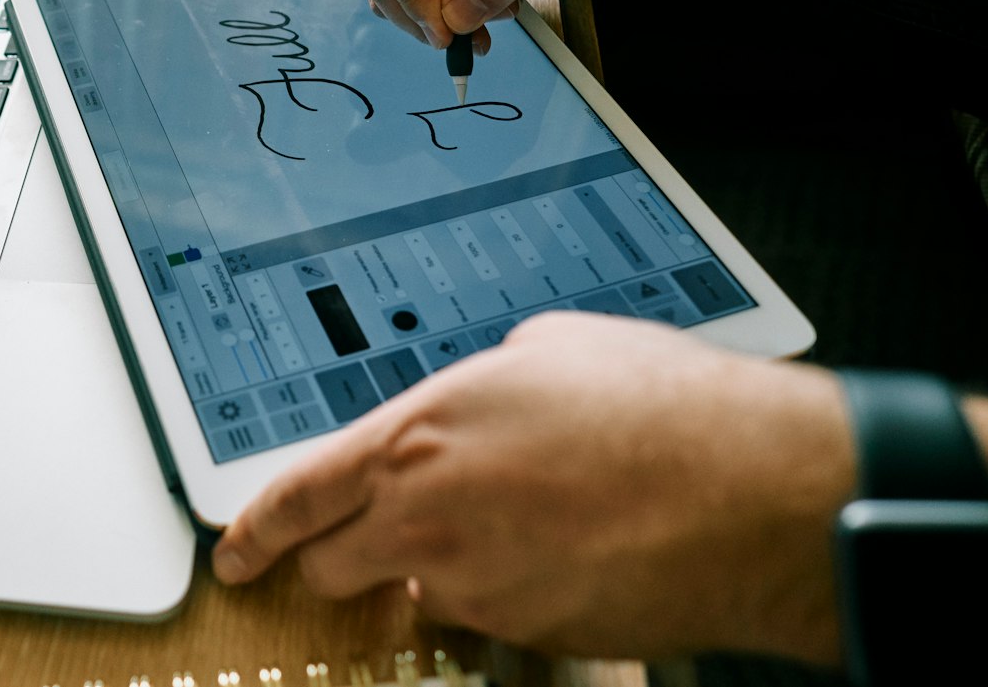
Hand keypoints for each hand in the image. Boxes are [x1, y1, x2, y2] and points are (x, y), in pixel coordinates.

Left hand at [211, 312, 853, 663]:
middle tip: (375, 537)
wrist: (752, 490)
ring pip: (421, 592)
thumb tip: (463, 412)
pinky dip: (509, 588)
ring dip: (444, 567)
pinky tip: (565, 548)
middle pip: (337, 565)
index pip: (297, 496)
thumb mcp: (540, 352)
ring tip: (523, 522)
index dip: (255, 531)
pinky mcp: (532, 634)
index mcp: (416, 438)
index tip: (235, 552)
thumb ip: (470, 391)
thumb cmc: (658, 407)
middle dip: (345, 553)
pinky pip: (492, 613)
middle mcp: (429, 521)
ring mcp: (479, 588)